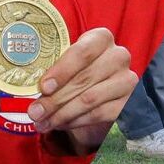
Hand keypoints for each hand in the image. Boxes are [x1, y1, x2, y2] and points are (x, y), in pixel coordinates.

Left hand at [27, 28, 137, 153]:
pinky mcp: (128, 102)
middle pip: (84, 78)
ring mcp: (126, 79)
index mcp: (101, 39)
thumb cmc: (80, 71)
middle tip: (35, 112)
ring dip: (62, 114)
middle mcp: (118, 56)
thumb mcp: (69, 64)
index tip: (44, 87)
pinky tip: (61, 124)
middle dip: (55, 98)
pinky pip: (99, 114)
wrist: (103, 90)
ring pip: (90, 98)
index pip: (83, 52)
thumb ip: (56, 73)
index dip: (62, 70)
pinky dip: (76, 121)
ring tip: (43, 122)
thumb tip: (39, 93)